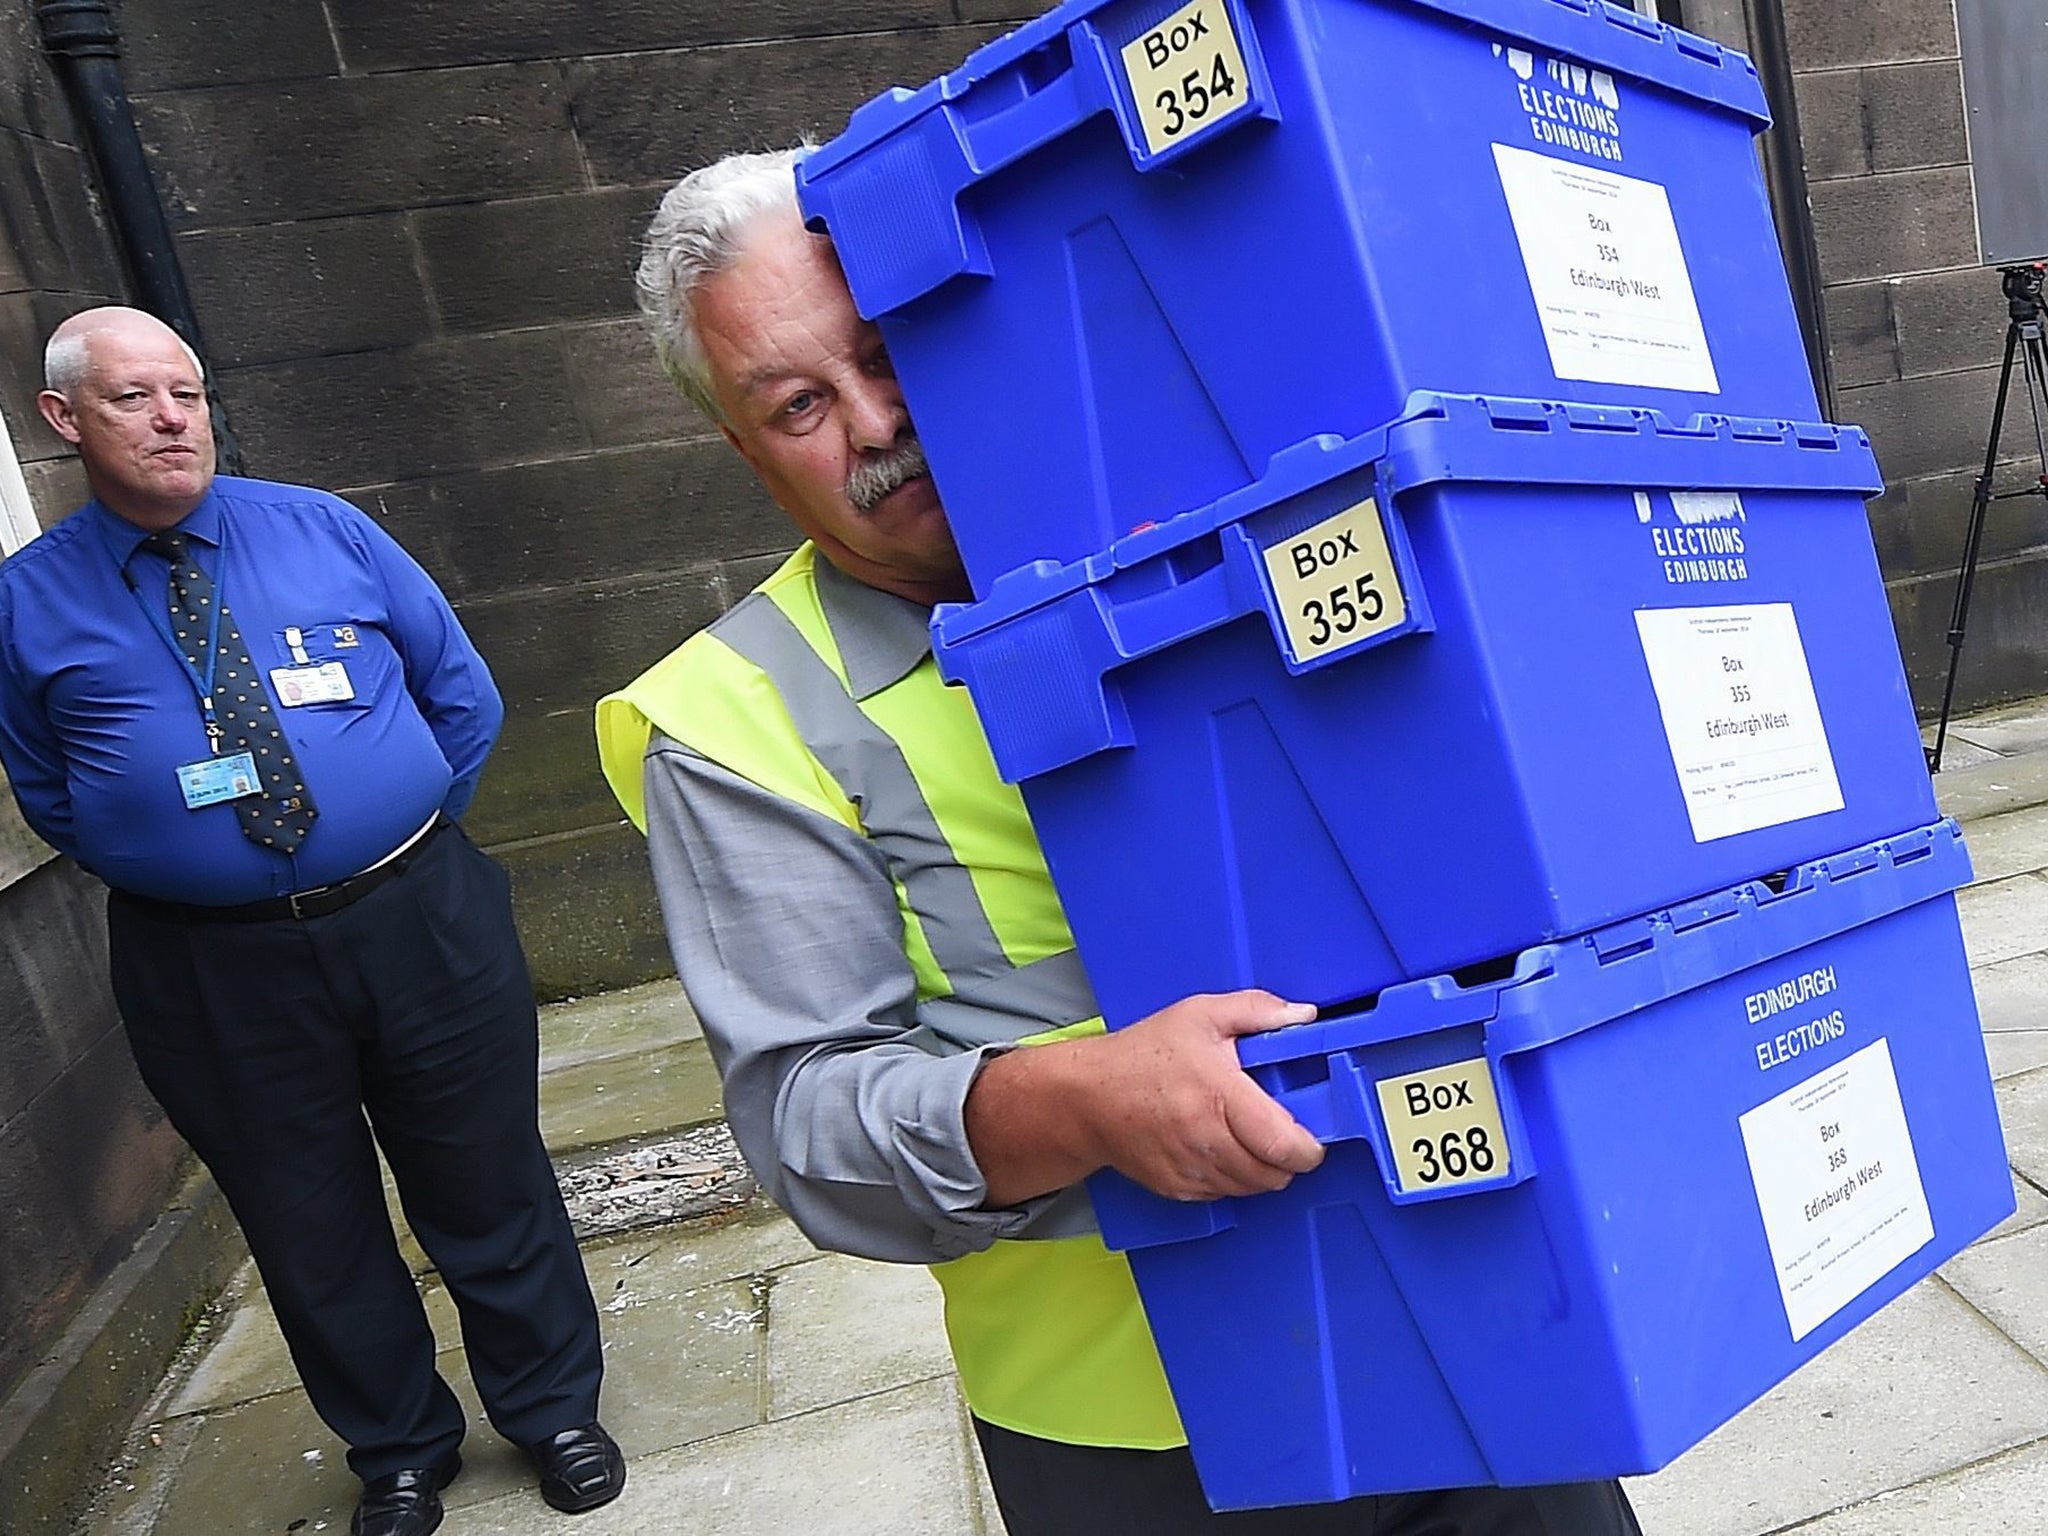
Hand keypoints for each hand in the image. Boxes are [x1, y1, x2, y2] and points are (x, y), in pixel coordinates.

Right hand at [966, 989, 1325, 1206]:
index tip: (1313, 1137)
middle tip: (1282, 1132)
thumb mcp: (1200, 1014)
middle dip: (1288, 1158)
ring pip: (1251, 1188)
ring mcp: (1191, 1169)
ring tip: (1251, 1137)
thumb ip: (1256, 1010)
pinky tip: (1221, 1148)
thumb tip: (1305, 1015)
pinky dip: (1232, 1178)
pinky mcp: (1177, 1188)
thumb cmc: (1144, 1053)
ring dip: (1261, 1170)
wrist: (1086, 1097)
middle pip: (1273, 1174)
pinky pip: (1223, 1194)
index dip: (1309, 1148)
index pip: (1282, 1144)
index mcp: (1220, 1096)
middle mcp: (1207, 1139)